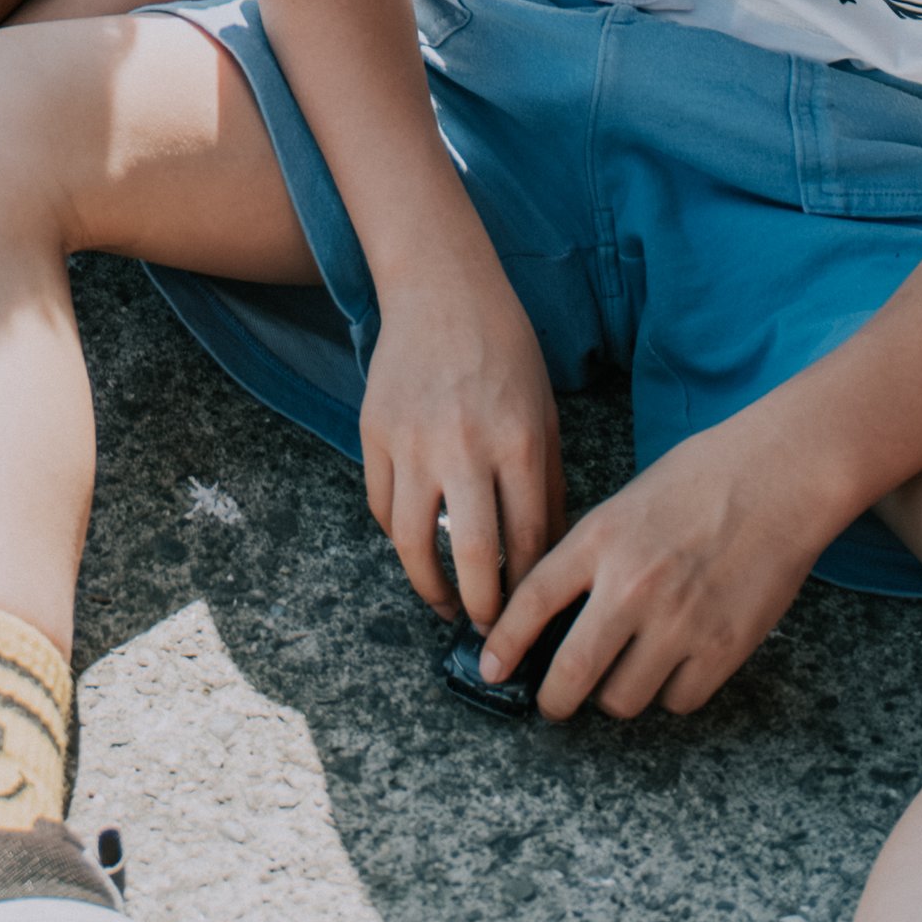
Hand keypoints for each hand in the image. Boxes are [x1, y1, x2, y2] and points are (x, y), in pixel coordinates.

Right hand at [359, 273, 564, 633]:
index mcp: (518, 443)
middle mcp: (465, 447)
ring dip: (431, 587)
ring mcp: (412, 441)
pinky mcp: (374, 433)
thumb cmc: (505, 351)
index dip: (530, 589)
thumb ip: (547, 485)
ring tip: (445, 605)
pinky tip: (418, 548)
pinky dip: (399, 538)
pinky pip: (384, 507)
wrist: (441, 290)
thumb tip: (547, 555)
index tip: (531, 615)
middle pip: (475, 556)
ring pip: (415, 543)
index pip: (529, 540)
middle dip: (485, 608)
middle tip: (489, 631)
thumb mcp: (544, 414)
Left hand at [477, 413, 828, 721]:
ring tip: (621, 677)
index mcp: (600, 540)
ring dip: (615, 696)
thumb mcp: (626, 502)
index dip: (504, 642)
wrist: (778, 480)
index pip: (533, 602)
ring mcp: (678, 622)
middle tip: (552, 703)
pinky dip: (670, 694)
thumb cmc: (702, 479)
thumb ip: (592, 554)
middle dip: (552, 699)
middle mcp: (631, 586)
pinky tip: (672, 669)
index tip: (491, 667)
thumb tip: (559, 610)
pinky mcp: (723, 648)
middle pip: (571, 671)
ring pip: (623, 699)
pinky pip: (678, 701)